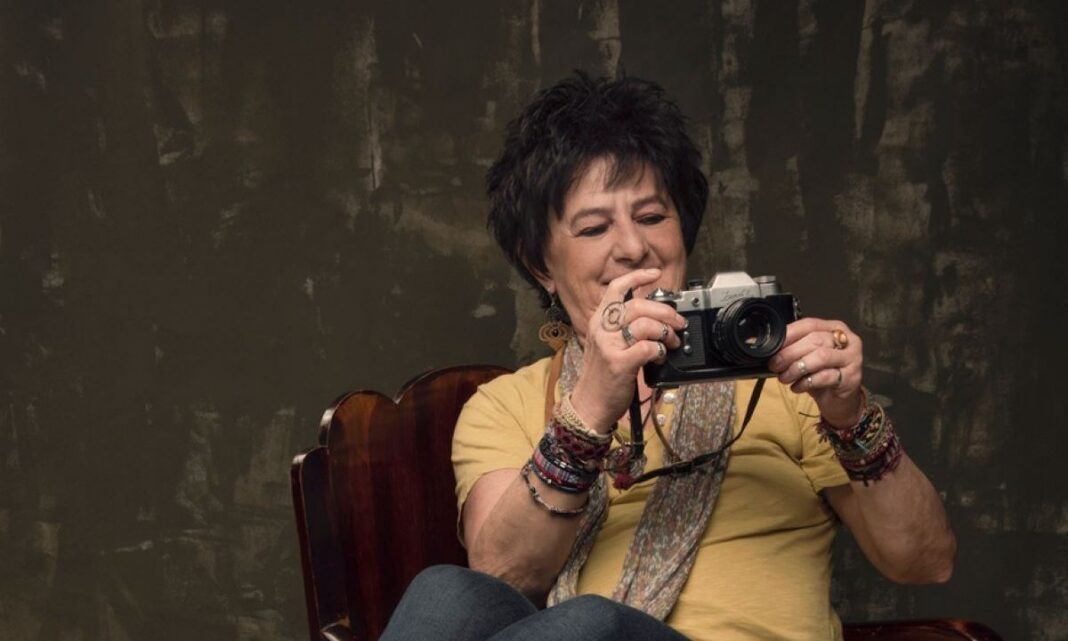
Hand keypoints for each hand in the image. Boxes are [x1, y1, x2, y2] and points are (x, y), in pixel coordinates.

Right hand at [568, 269, 687, 432]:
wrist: (590, 404)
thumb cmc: (602, 376)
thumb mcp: (607, 345)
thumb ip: (625, 329)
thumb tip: (656, 319)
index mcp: (599, 321)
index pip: (616, 289)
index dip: (637, 277)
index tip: (655, 274)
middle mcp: (601, 330)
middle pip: (638, 306)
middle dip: (665, 312)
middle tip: (678, 323)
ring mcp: (608, 346)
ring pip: (644, 324)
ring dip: (666, 332)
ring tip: (672, 342)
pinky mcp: (618, 363)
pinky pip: (647, 347)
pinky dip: (660, 350)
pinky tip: (660, 356)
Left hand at [768, 317, 863, 427]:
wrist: (840, 400)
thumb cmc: (822, 374)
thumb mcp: (808, 357)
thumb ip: (796, 347)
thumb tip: (772, 346)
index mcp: (835, 328)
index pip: (810, 324)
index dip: (790, 333)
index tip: (774, 345)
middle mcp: (847, 340)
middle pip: (815, 340)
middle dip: (790, 353)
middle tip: (775, 365)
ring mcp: (852, 358)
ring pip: (821, 357)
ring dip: (797, 367)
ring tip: (785, 377)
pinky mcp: (852, 377)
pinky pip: (825, 377)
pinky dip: (806, 382)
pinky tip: (797, 387)